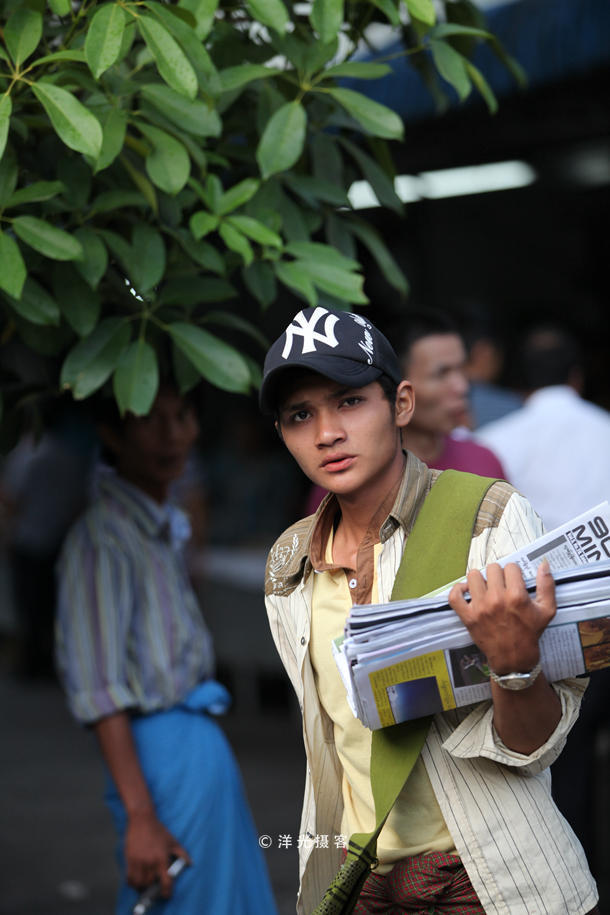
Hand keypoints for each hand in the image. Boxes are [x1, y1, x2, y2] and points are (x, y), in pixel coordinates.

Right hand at [125, 809, 188, 896]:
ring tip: (146, 885)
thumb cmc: (159, 830)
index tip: (166, 895)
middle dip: (153, 888)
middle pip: (151, 884)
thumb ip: (183, 854)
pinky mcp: (129, 859)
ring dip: (143, 887)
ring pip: (139, 883)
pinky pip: (129, 878)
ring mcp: (138, 861)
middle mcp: (150, 861)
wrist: (142, 820)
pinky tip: (137, 881)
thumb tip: (191, 864)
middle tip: (155, 888)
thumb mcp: (173, 841)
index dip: (166, 892)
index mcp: (162, 858)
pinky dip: (133, 883)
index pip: (166, 881)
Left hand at [448, 559, 555, 674]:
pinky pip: (455, 595)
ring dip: (480, 579)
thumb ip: (546, 585)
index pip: (510, 567)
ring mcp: (480, 608)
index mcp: (516, 596)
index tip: (513, 581)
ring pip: (474, 576)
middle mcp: (497, 600)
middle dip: (498, 574)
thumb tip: (544, 564)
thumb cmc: (529, 634)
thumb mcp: (547, 610)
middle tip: (501, 585)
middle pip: (492, 569)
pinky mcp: (468, 616)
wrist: (514, 657)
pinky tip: (468, 591)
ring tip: (486, 588)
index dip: (513, 573)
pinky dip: (458, 590)